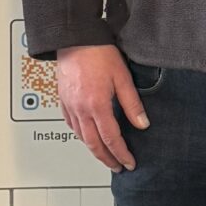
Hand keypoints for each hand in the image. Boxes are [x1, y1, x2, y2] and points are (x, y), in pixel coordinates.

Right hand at [56, 44, 148, 170]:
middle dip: (107, 159)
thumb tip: (142, 124)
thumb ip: (132, 104)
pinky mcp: (63, 100)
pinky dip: (80, 136)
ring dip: (93, 150)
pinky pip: (71, 125)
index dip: (121, 154)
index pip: (111, 139)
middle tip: (118, 167)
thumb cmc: (98, 52)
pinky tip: (86, 136)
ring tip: (105, 156)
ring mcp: (70, 106)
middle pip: (94, 144)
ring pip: (81, 137)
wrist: (75, 38)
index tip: (129, 163)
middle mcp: (81, 109)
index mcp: (97, 105)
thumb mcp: (122, 77)